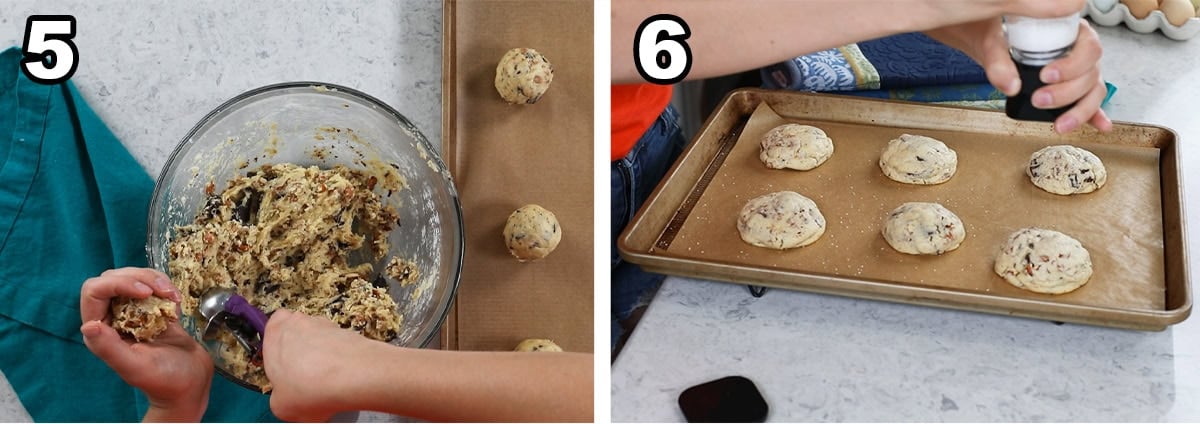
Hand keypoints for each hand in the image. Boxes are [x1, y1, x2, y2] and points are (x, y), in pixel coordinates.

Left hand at [80, 267, 210, 421]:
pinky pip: (153, 285)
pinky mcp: (152, 310)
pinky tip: (176, 302)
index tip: (146, 292)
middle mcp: (113, 319)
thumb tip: (88, 325)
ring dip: (155, 280)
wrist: (192, 383)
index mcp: (101, 333)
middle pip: (114, 278)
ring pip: (134, 277)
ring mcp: (133, 313)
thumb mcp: (135, 367)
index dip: (118, 284)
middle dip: (140, 278)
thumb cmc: (164, 380)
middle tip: (164, 292)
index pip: (95, 292)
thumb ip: (109, 348)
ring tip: (173, 296)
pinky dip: (166, 286)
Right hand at [262, 309, 375, 421]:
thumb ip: (279, 395)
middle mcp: (300, 322)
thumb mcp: (280, 405)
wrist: (352, 377)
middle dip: (301, 354)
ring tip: (326, 383)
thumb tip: (286, 400)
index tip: (281, 367)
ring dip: (322, 357)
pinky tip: (342, 380)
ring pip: (321, 339)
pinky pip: (340, 346)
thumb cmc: (309, 386)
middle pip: (298, 334)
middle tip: (304, 379)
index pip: (273, 326)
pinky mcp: (348, 332)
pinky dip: (341, 361)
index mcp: (275, 333)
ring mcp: (326, 325)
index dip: (278, 347)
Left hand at [927, 17, 1111, 132]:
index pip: (1088, 46)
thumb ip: (998, 61)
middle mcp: (1079, 51)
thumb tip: (1009, 86)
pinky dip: (1095, 114)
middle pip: (1091, 72)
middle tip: (1040, 99)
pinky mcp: (1073, 89)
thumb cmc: (998, 36)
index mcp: (1070, 32)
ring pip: (1092, 90)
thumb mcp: (994, 42)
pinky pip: (1089, 102)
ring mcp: (1079, 71)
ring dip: (1080, 109)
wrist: (992, 45)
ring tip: (1060, 123)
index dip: (1072, 65)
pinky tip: (1100, 126)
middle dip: (1068, 91)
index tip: (1046, 76)